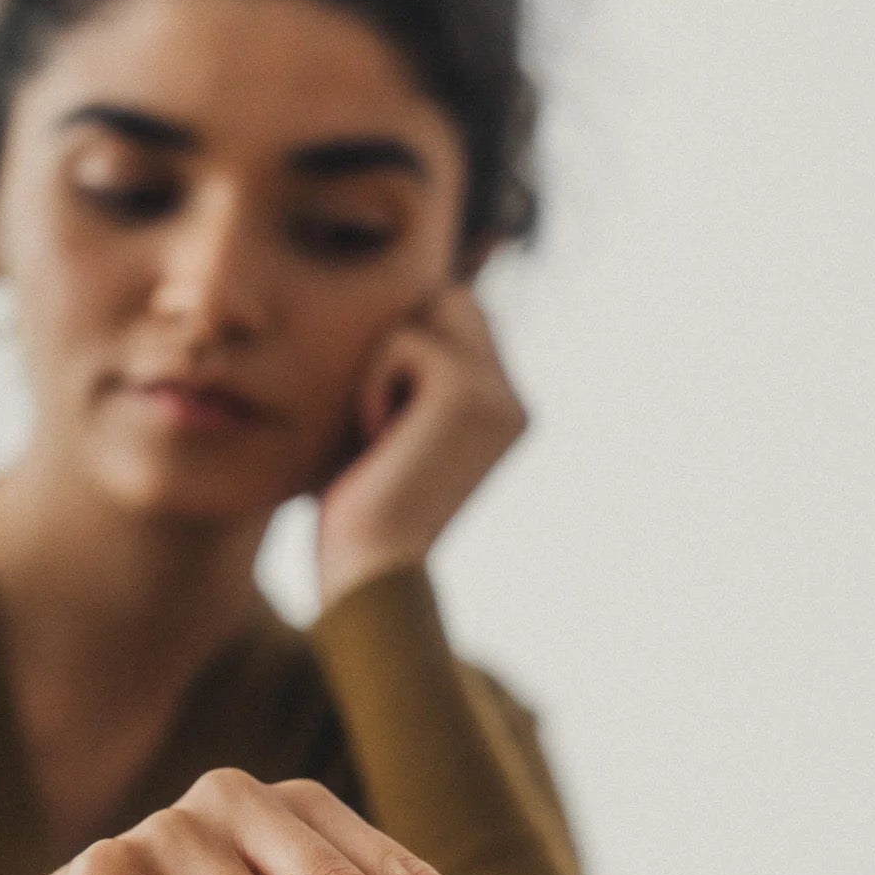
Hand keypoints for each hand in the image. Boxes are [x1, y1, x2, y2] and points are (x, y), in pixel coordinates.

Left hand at [315, 284, 526, 607]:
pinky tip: (376, 439)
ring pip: (432, 310)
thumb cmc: (362, 519)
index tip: (380, 416)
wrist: (373, 575)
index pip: (462, 325)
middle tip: (376, 410)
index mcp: (503, 417)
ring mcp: (498, 395)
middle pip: (456, 300)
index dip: (410, 344)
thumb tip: (387, 322)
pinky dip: (373, 385)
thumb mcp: (386, 438)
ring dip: (386, 361)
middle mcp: (512, 403)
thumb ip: (402, 381)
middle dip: (405, 335)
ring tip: (377, 429)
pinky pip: (405, 340)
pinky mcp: (466, 392)